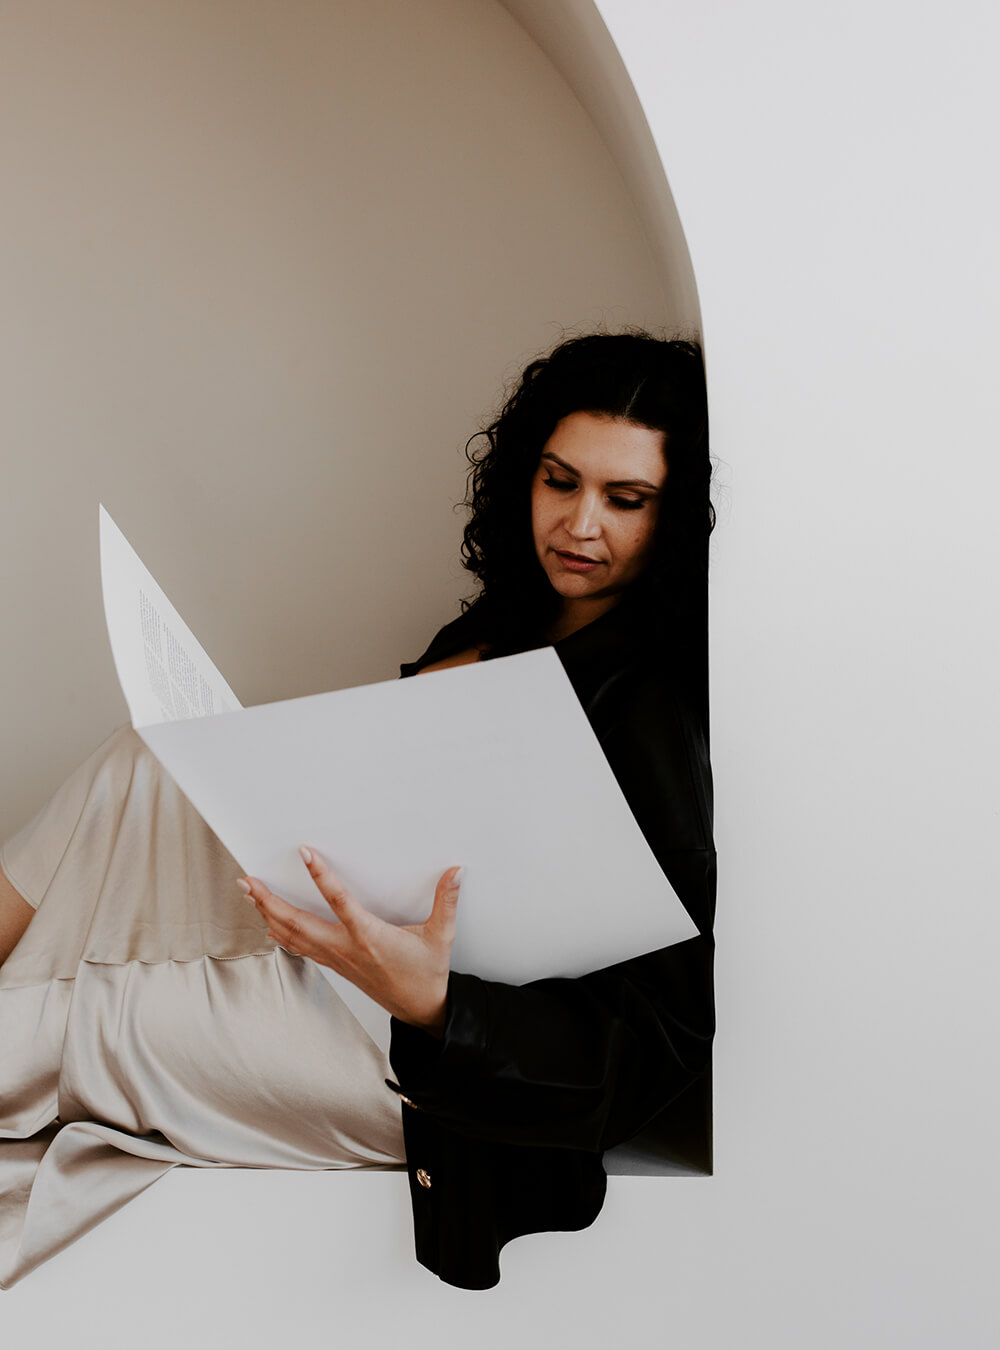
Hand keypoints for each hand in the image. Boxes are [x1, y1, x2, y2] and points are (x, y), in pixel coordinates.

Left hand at [240, 849, 462, 1037]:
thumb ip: (446, 901)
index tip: (305, 854)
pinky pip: (300, 948)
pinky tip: (269, 926)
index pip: (339, 901)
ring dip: (268, 914)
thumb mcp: (440, 936)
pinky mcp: (336, 966)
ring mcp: (337, 959)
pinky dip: (281, 934)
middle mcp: (346, 948)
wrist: (420, 1009)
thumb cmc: (427, 973)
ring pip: (292, 936)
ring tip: (249, 894)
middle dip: (269, 901)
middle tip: (248, 881)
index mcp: (369, 936)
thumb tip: (455, 871)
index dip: (321, 877)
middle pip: (297, 922)